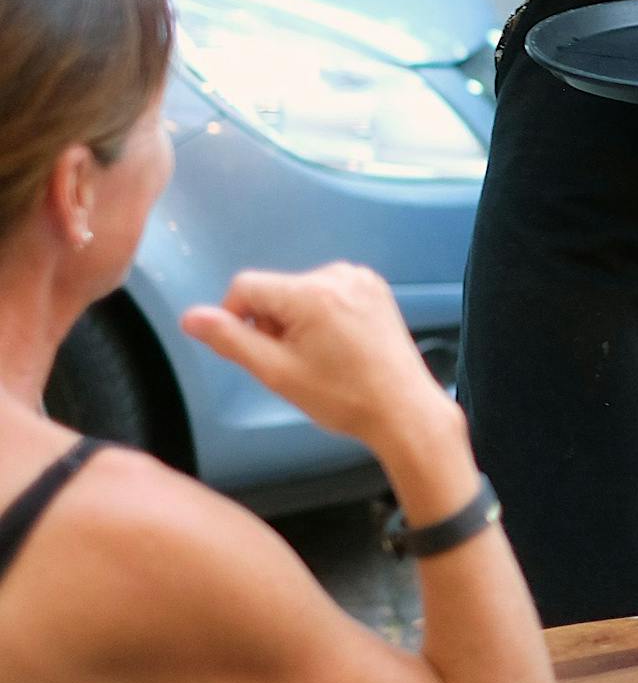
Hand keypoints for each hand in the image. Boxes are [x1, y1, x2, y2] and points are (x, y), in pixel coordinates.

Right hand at [181, 264, 448, 452]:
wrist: (402, 409)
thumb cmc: (342, 397)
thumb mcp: (276, 372)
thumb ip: (230, 340)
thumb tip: (190, 317)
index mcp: (312, 292)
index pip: (245, 286)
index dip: (236, 318)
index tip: (256, 351)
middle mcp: (338, 274)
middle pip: (275, 289)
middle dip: (271, 322)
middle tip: (293, 362)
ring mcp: (360, 278)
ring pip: (299, 292)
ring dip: (295, 320)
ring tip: (319, 357)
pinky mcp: (374, 288)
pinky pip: (328, 292)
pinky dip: (321, 315)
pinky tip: (337, 346)